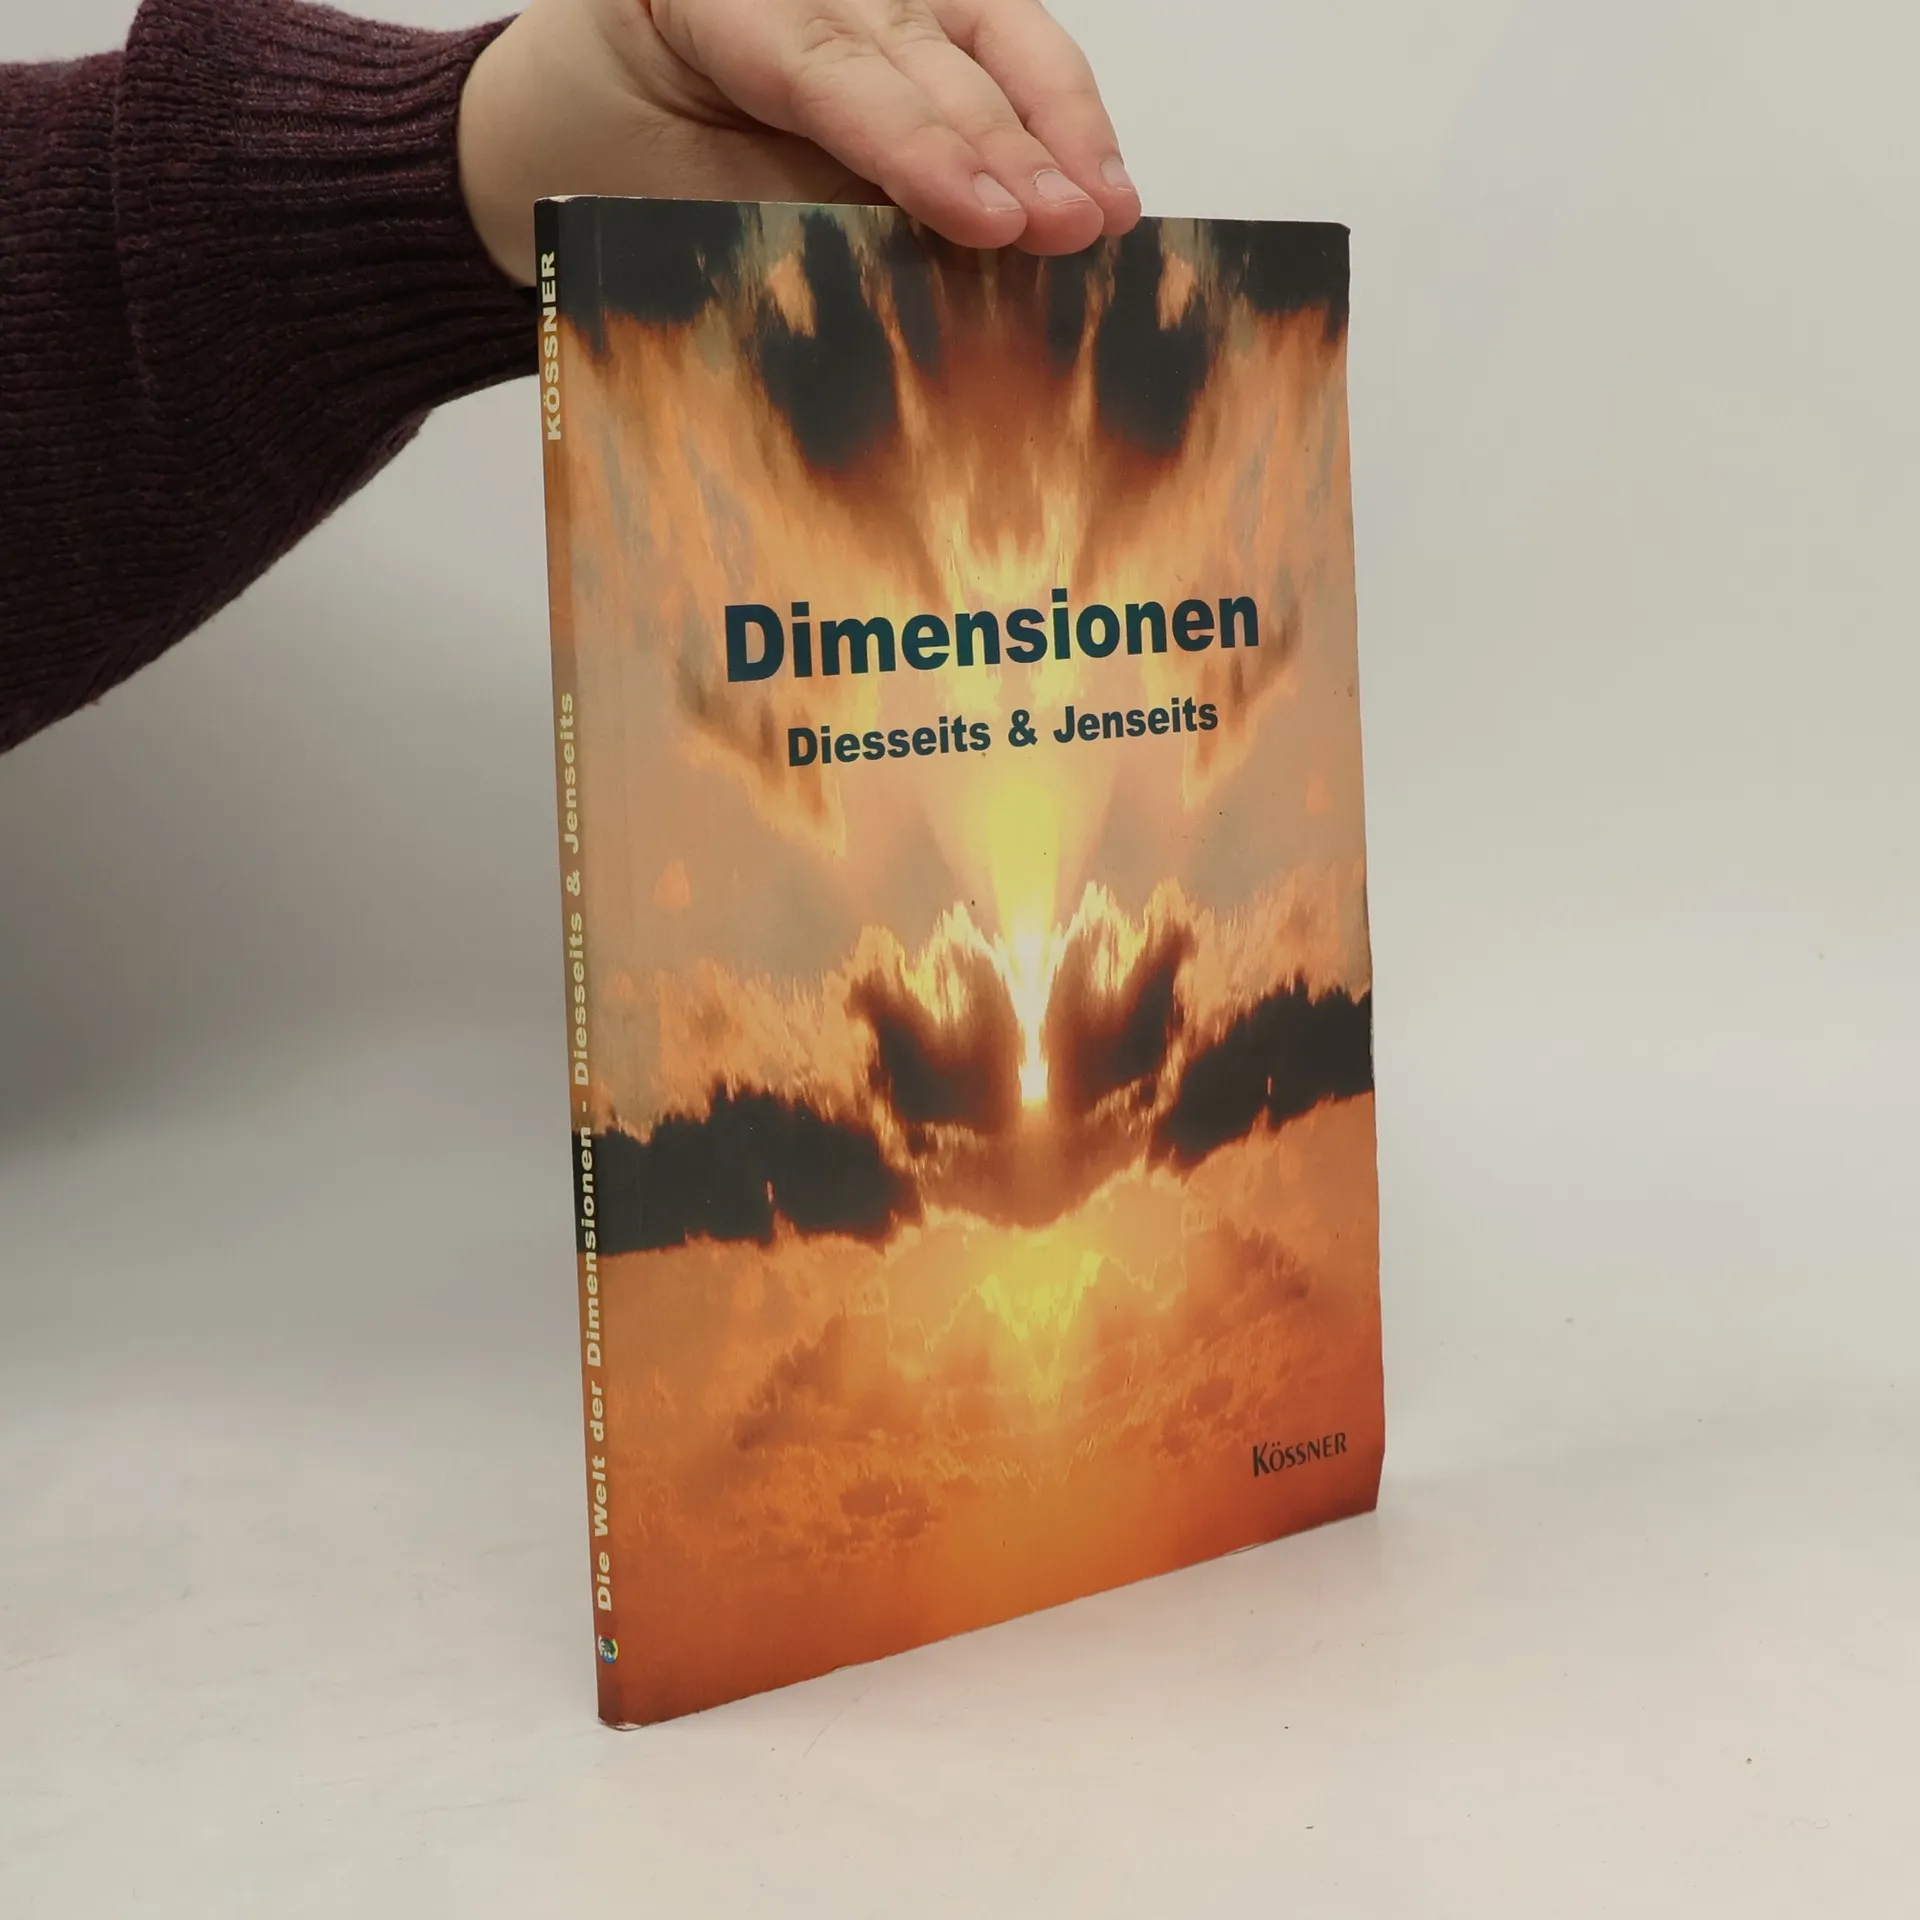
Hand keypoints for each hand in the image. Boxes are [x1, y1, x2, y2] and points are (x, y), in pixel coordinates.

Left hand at [458, 0, 1140, 285]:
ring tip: (1105, 210)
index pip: (828, 66)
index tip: (991, 219)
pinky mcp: (901, 13)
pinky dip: (1047, 111)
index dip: (920, 147)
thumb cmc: (601, 158)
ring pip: (980, 32)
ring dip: (1054, 125)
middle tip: (1073, 228)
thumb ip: (794, 206)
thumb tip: (931, 254)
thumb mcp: (675, 195)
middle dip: (1009, 144)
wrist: (555, 130)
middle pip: (921, 47)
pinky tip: (1094, 171)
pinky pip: (987, 45)